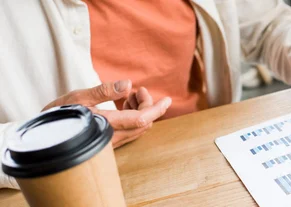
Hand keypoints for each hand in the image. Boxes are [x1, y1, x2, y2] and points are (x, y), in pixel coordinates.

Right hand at [43, 80, 171, 147]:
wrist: (44, 137)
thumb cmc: (59, 114)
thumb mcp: (77, 97)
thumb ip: (104, 91)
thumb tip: (128, 84)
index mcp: (106, 125)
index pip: (141, 119)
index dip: (156, 109)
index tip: (167, 99)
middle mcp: (112, 138)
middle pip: (143, 123)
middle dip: (147, 105)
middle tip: (139, 91)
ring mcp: (111, 144)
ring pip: (138, 128)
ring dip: (140, 110)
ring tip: (130, 95)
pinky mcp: (109, 144)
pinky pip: (130, 131)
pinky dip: (133, 116)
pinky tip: (124, 104)